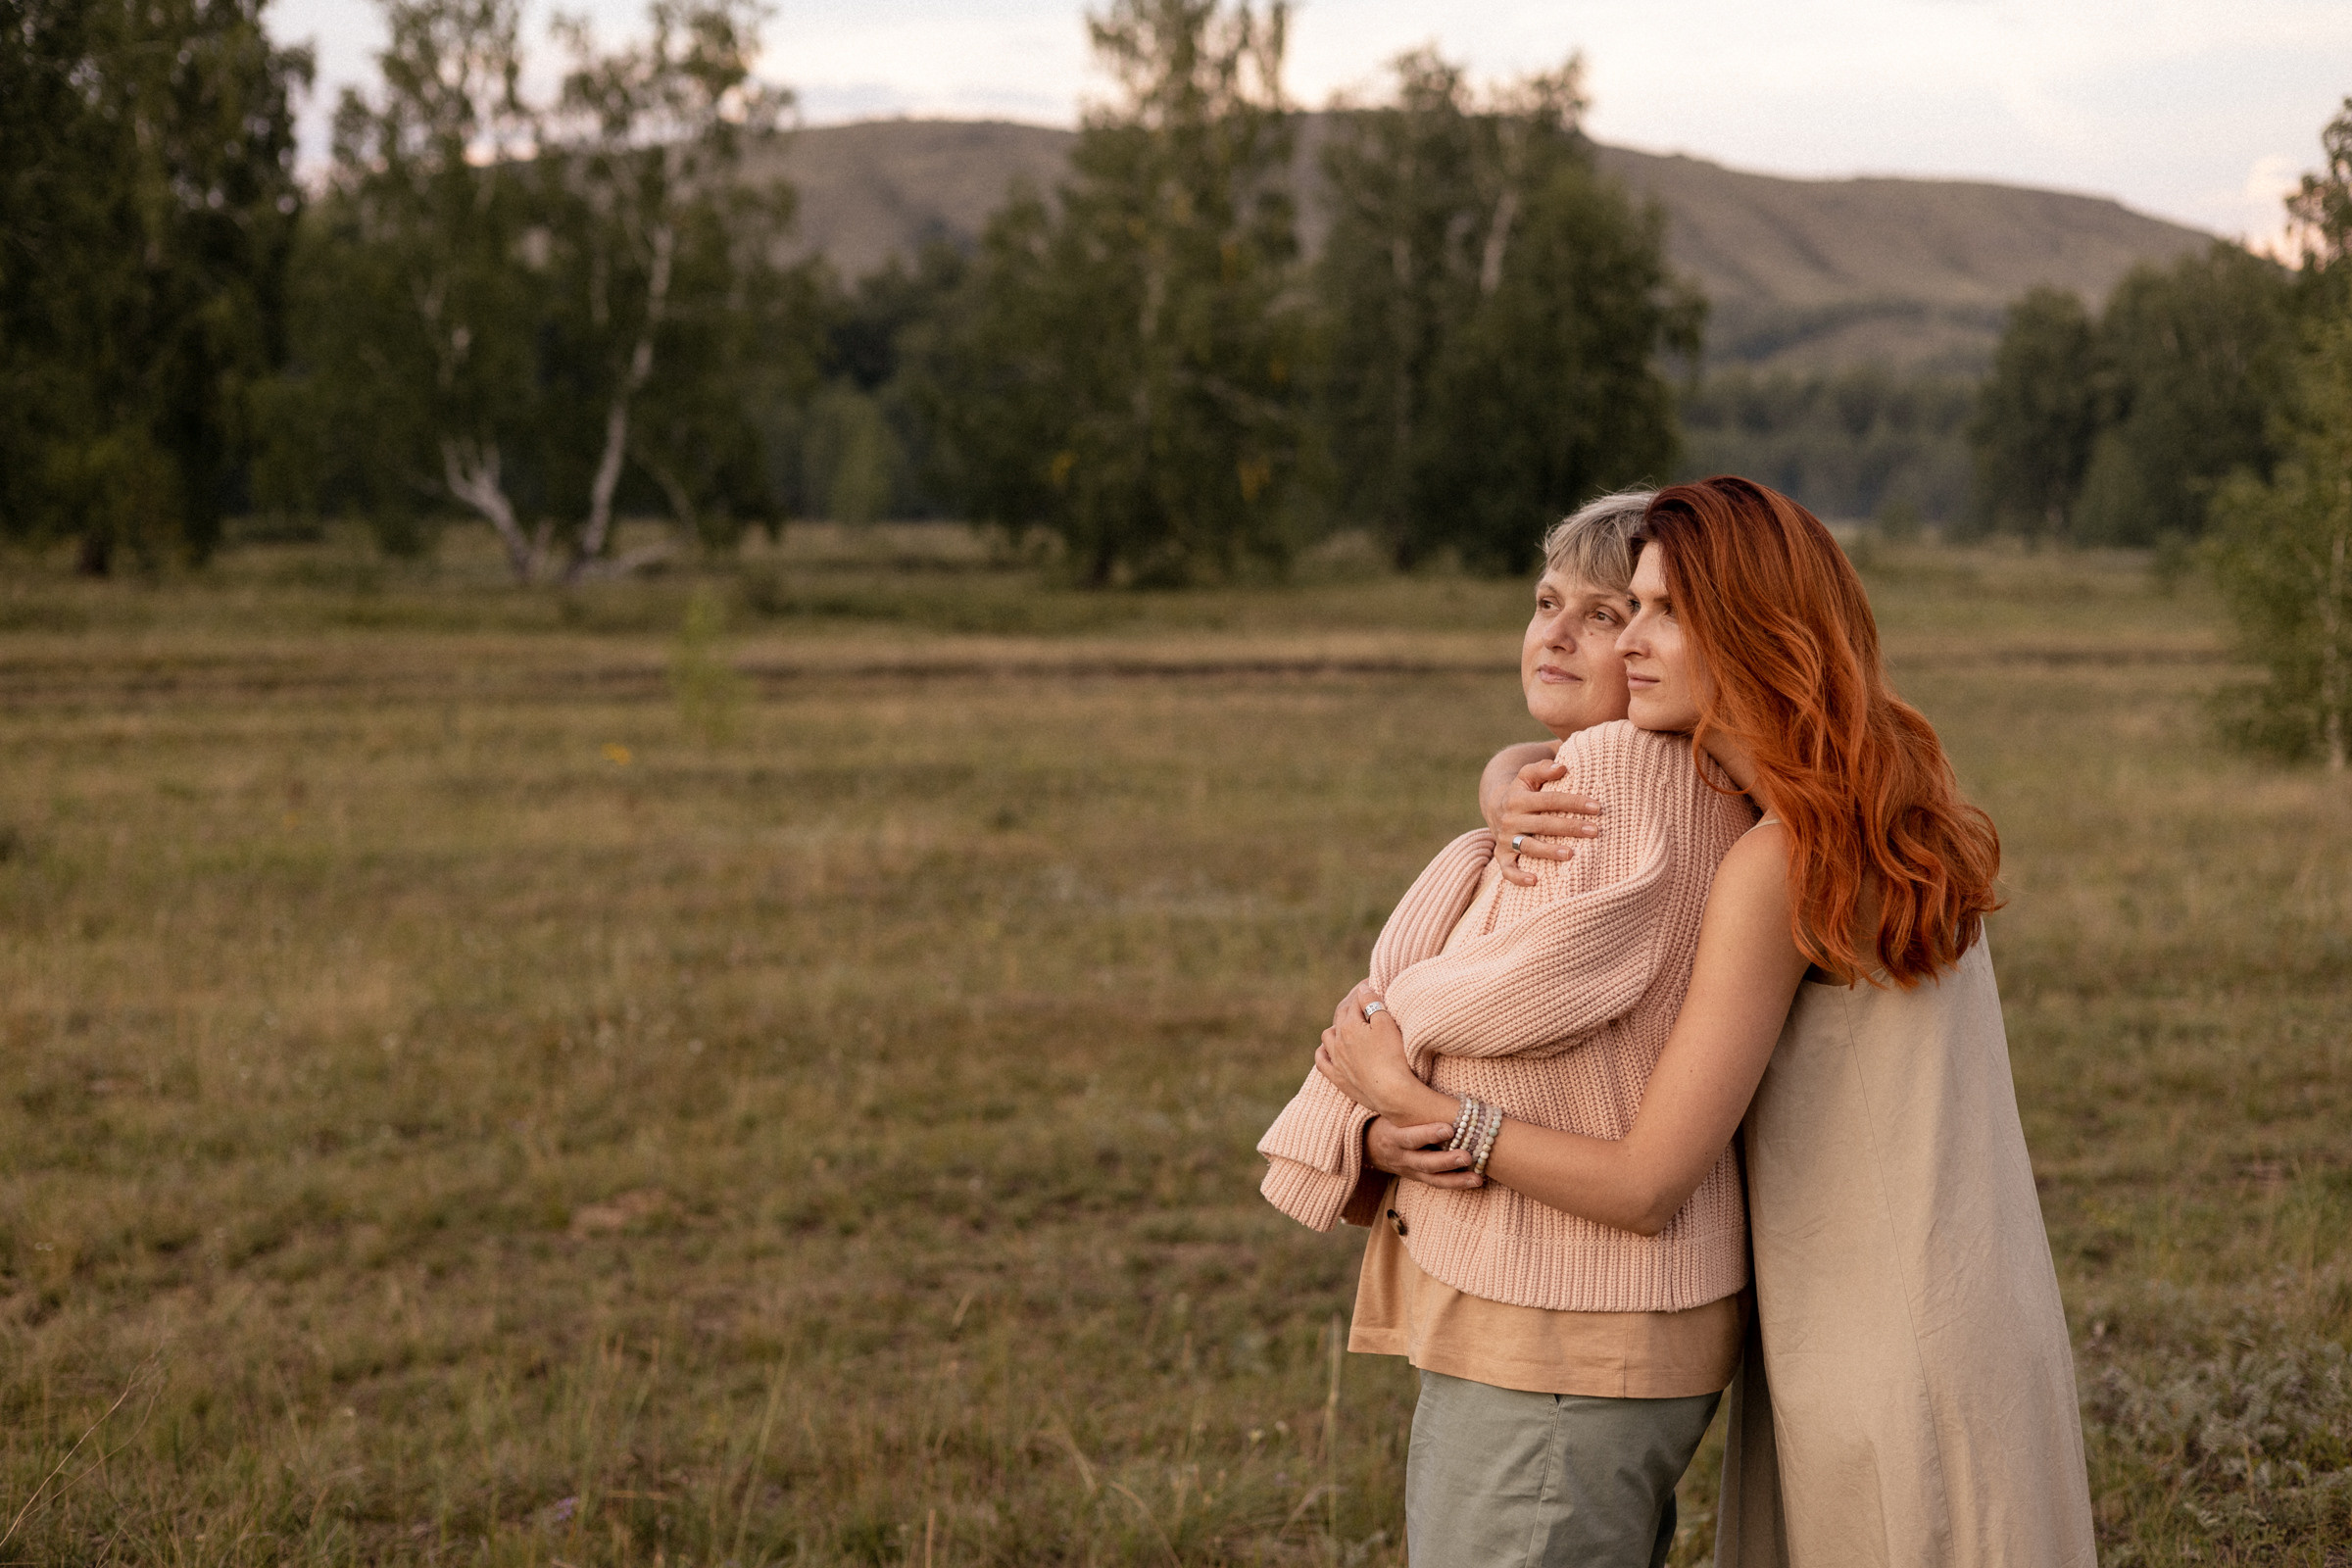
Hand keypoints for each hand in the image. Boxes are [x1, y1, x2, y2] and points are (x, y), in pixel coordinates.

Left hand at [1314, 985, 1423, 1120]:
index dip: (1364, 990)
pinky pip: (1322, 1062)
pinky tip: (1326, 1049)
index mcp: (1349, 1026)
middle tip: (1363, 998)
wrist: (1392, 1094)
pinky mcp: (1339, 1078)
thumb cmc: (1393, 1057)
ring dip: (1336, 1026)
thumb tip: (1362, 989)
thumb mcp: (1387, 1024)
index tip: (1372, 983)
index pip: (1355, 1001)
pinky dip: (1323, 1052)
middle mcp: (1338, 1042)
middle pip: (1341, 1016)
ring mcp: (1337, 1061)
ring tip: (1347, 1023)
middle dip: (1351, 1004)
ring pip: (1328, 1037)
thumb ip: (1372, 1003)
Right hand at [1367, 1115, 1481, 1189]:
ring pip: (1432, 1178)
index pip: (1410, 1137)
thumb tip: (1441, 1094)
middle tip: (1467, 1157)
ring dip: (1456, 1179)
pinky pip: (1437, 1183)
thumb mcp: (1390, 1111)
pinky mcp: (1417, 1177)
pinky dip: (1456, 1183)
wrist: (1368, 1146)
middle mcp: (1400, 1156)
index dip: (1428, 1134)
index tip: (1449, 1129)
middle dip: (1446, 1161)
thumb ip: (1411, 1106)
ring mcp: (1409, 1170)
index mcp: (1392, 1136)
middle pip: (1424, 1162)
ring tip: (1477, 1179)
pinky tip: (1475, 1181)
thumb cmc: (1387, 1119)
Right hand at [1490, 760, 1603, 887]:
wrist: (1496, 807)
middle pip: (1542, 824)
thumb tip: (1562, 767)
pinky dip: (1518, 876)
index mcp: (1518, 798)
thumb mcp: (1528, 775)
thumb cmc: (1524, 790)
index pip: (1550, 800)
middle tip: (1594, 831)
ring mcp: (1505, 838)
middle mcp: (1511, 819)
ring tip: (1571, 854)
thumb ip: (1543, 768)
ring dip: (1548, 851)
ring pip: (1528, 847)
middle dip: (1569, 827)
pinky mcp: (1502, 855)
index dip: (1574, 802)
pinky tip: (1535, 881)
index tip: (1597, 807)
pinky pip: (1507, 869)